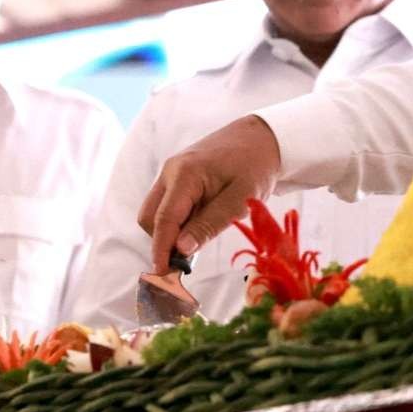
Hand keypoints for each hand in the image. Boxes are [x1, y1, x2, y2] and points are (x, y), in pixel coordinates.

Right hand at [137, 114, 281, 272]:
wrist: (262, 136)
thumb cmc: (256, 165)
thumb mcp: (241, 199)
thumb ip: (209, 224)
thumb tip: (180, 250)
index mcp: (185, 174)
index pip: (163, 220)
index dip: (161, 250)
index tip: (163, 275)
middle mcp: (170, 171)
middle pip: (150, 217)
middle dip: (163, 240)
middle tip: (189, 259)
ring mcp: (171, 171)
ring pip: (156, 211)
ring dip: (171, 230)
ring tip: (202, 234)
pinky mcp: (177, 175)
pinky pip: (167, 203)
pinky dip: (178, 219)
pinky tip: (201, 221)